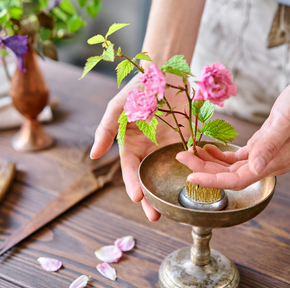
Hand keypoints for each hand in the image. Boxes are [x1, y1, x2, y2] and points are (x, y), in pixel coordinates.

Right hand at [91, 75, 189, 220]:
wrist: (165, 72)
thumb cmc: (137, 88)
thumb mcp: (118, 108)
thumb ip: (106, 131)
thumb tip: (94, 156)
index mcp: (132, 145)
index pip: (130, 170)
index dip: (132, 184)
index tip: (136, 197)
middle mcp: (149, 151)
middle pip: (149, 179)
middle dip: (151, 199)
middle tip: (154, 216)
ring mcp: (169, 148)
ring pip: (169, 175)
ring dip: (170, 192)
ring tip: (174, 209)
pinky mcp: (187, 142)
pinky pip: (190, 161)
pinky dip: (192, 174)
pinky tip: (196, 186)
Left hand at [177, 76, 289, 189]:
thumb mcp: (285, 121)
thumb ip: (269, 145)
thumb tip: (254, 167)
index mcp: (275, 162)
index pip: (238, 180)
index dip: (213, 180)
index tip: (191, 176)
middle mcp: (269, 162)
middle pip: (230, 175)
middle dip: (204, 169)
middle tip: (181, 156)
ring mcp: (265, 155)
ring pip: (231, 167)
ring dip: (209, 162)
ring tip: (189, 151)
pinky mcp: (262, 144)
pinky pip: (237, 156)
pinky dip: (221, 154)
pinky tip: (207, 148)